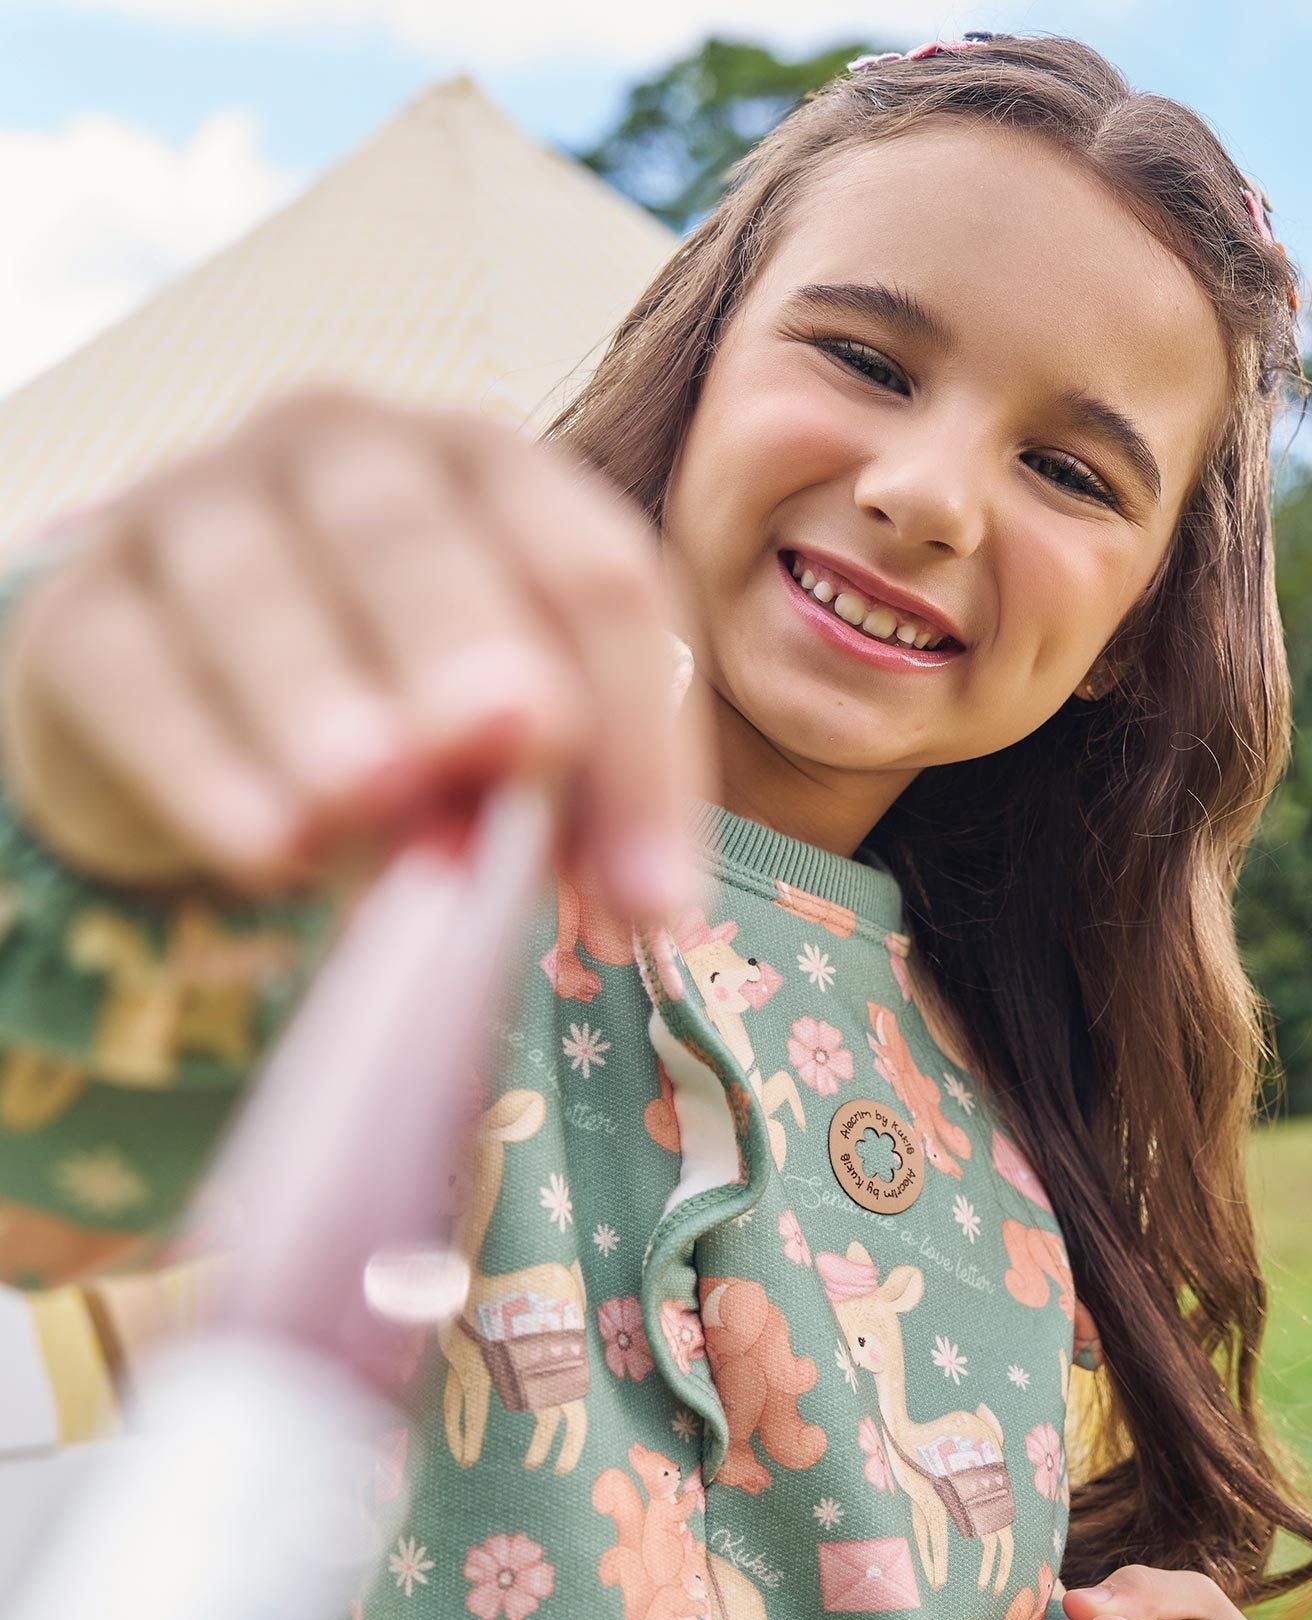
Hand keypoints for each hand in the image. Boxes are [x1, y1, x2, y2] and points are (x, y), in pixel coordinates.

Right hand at [0, 384, 711, 914]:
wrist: (169, 698)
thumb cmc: (379, 706)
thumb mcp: (492, 743)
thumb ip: (564, 794)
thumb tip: (637, 900)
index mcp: (486, 471)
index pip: (589, 572)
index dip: (636, 735)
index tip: (651, 898)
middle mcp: (343, 452)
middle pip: (414, 534)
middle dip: (468, 640)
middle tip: (511, 737)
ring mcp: (200, 508)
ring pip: (258, 589)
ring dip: (324, 699)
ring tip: (370, 800)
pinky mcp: (86, 603)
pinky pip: (138, 671)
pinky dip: (204, 763)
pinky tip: (267, 849)